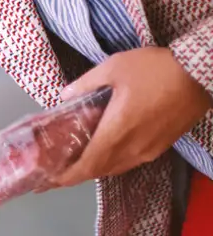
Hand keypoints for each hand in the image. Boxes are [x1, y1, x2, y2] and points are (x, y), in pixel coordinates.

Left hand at [50, 47, 212, 187]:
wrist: (199, 74)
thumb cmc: (153, 69)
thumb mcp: (112, 68)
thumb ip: (86, 84)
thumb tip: (64, 95)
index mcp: (118, 132)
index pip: (89, 164)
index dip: (68, 176)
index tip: (50, 179)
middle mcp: (134, 148)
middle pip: (101, 169)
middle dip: (77, 174)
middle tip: (56, 170)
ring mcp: (150, 149)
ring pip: (118, 167)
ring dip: (96, 167)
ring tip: (76, 161)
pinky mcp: (162, 145)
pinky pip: (132, 160)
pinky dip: (113, 161)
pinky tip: (105, 150)